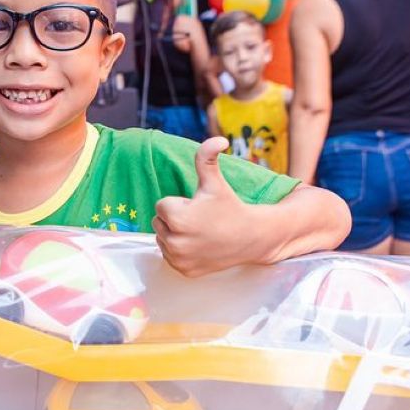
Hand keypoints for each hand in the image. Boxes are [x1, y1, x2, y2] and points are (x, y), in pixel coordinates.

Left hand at [153, 137, 253, 276]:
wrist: (251, 238)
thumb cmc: (231, 207)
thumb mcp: (215, 182)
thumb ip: (207, 158)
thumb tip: (218, 139)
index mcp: (178, 218)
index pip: (161, 205)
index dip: (180, 203)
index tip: (198, 207)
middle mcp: (175, 242)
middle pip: (159, 223)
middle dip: (175, 219)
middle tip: (200, 219)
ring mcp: (179, 259)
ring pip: (162, 239)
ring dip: (175, 234)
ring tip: (199, 232)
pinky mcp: (183, 271)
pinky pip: (169, 256)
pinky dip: (180, 251)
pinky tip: (199, 245)